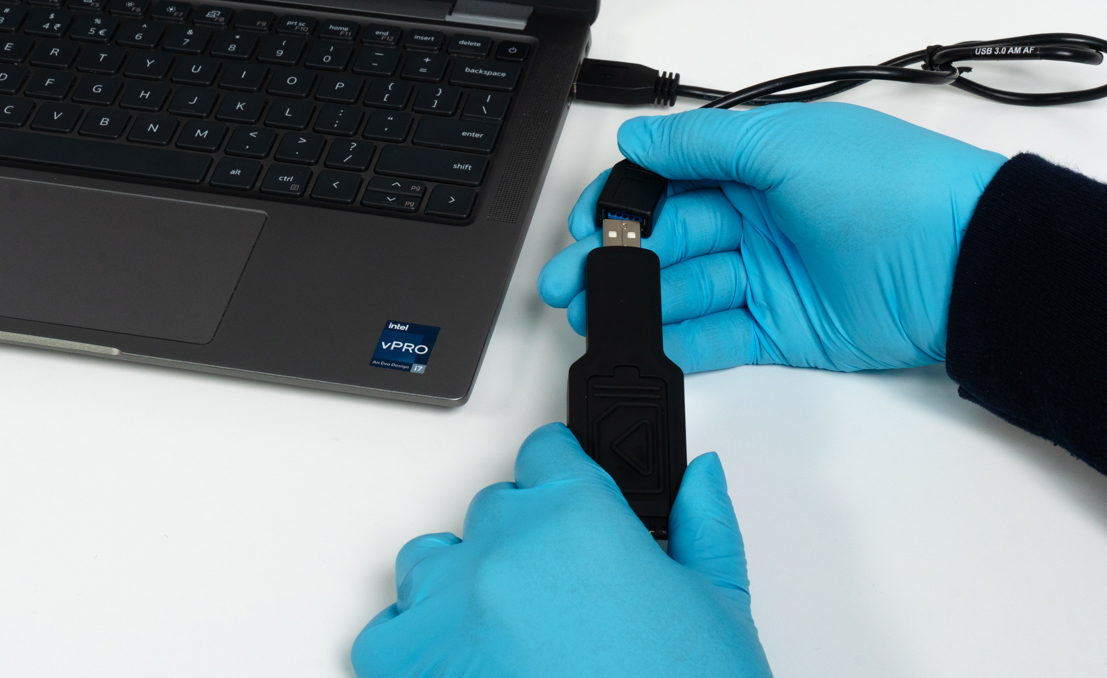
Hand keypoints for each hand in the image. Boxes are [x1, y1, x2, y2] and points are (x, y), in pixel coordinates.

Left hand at [352, 423, 770, 677]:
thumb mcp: (719, 612)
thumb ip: (703, 527)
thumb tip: (699, 480)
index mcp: (580, 516)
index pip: (547, 451)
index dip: (566, 478)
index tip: (573, 499)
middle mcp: (505, 548)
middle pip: (494, 507)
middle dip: (526, 542)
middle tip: (566, 600)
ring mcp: (450, 607)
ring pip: (431, 559)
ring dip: (464, 586)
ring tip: (514, 639)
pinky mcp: (409, 667)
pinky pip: (388, 632)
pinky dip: (419, 648)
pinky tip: (467, 669)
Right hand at [539, 102, 1005, 370]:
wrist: (965, 262)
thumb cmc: (891, 187)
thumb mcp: (786, 144)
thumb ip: (702, 145)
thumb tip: (637, 138)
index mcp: (756, 162)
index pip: (667, 180)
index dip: (620, 200)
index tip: (580, 220)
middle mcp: (757, 215)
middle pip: (665, 238)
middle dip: (611, 258)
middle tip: (567, 282)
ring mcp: (768, 275)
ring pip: (683, 288)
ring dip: (637, 300)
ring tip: (596, 315)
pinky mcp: (783, 331)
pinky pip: (717, 337)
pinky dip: (679, 341)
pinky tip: (644, 344)